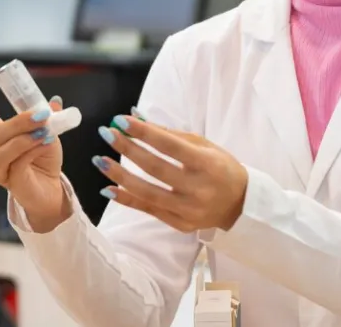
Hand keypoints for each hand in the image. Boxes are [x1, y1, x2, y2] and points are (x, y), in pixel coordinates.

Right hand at [0, 61, 68, 231]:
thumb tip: (53, 100)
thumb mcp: (46, 132)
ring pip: (2, 149)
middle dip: (19, 120)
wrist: (49, 190)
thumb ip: (46, 116)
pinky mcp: (10, 181)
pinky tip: (47, 143)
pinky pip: (18, 163)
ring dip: (25, 138)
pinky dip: (34, 150)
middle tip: (42, 114)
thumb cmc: (42, 160)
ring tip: (46, 132)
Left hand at [93, 113, 247, 231]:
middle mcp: (199, 188)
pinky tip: (108, 189)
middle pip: (156, 168)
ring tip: (100, 161)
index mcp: (207, 164)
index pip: (171, 146)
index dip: (145, 133)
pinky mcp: (181, 224)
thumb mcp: (203, 146)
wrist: (240, 204)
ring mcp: (189, 210)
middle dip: (127, 149)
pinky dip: (127, 199)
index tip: (121, 120)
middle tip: (106, 134)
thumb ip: (169, 134)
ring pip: (148, 193)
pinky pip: (149, 210)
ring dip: (120, 176)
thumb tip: (136, 117)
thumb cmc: (219, 167)